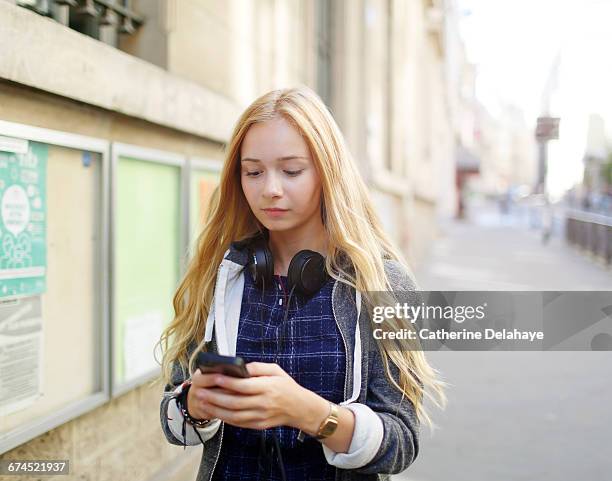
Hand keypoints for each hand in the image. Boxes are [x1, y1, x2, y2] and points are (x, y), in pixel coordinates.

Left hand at [195, 361, 325, 430]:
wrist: (299, 408)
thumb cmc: (287, 387)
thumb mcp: (276, 370)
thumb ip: (258, 367)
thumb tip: (241, 366)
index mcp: (268, 388)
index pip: (244, 386)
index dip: (228, 382)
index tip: (214, 377)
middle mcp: (263, 403)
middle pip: (235, 402)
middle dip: (215, 397)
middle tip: (201, 391)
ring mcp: (260, 416)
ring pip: (233, 415)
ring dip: (216, 409)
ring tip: (202, 402)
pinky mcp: (257, 425)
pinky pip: (238, 423)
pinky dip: (224, 418)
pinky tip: (214, 411)